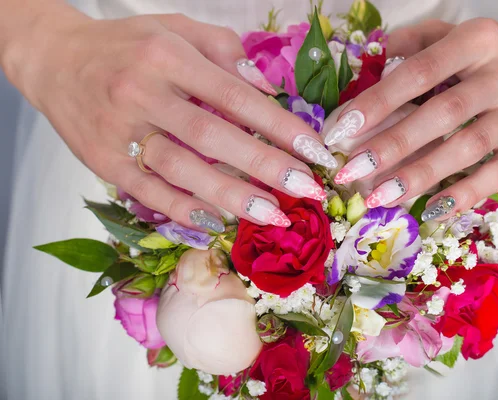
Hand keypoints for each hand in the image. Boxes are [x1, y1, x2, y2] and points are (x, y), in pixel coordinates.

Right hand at [2, 6, 336, 229]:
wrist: (54, 59)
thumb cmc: (126, 46)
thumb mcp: (175, 30)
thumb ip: (224, 51)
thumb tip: (268, 89)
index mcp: (168, 56)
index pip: (236, 96)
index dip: (280, 126)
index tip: (315, 151)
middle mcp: (143, 93)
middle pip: (212, 137)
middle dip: (265, 166)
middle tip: (307, 189)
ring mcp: (121, 131)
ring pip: (181, 170)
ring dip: (231, 196)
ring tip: (272, 215)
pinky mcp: (104, 162)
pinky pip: (148, 192)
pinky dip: (184, 211)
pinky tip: (219, 224)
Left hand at [323, 18, 497, 220]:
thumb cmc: (473, 58)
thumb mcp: (442, 36)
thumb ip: (405, 47)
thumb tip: (365, 74)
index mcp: (478, 40)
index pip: (420, 72)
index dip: (379, 102)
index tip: (344, 129)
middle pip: (444, 113)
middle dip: (394, 145)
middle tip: (354, 170)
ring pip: (468, 148)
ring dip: (421, 176)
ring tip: (381, 196)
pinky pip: (497, 176)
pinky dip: (463, 196)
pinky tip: (431, 211)